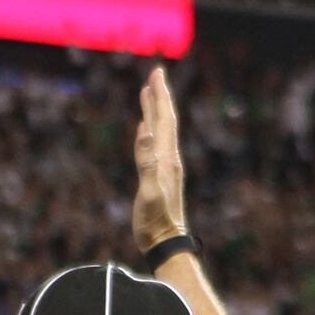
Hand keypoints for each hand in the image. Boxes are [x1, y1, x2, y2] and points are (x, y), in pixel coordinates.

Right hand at [131, 67, 188, 250]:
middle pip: (165, 120)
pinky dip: (149, 129)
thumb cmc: (156, 222)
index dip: (160, 96)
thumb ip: (147, 163)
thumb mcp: (150, 193)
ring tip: (149, 92)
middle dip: (160, 95)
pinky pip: (154, 144)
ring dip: (154, 109)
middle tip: (155, 73)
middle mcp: (168, 158)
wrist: (166, 242)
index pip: (163, 119)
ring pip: (160, 130)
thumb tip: (145, 132)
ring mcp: (164, 166)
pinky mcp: (158, 174)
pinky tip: (145, 126)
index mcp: (166, 157)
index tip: (156, 74)